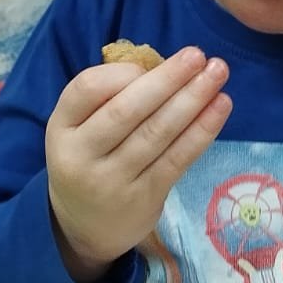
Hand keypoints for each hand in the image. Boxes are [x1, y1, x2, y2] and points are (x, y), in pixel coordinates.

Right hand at [46, 46, 231, 278]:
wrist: (85, 227)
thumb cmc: (90, 159)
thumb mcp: (80, 129)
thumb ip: (110, 99)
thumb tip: (168, 67)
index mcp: (61, 128)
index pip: (86, 89)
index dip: (121, 72)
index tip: (150, 62)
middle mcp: (82, 155)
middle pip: (127, 111)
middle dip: (167, 79)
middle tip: (198, 55)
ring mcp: (113, 181)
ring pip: (157, 133)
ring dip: (192, 99)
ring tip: (218, 73)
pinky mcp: (145, 198)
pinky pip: (177, 158)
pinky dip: (202, 130)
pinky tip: (220, 106)